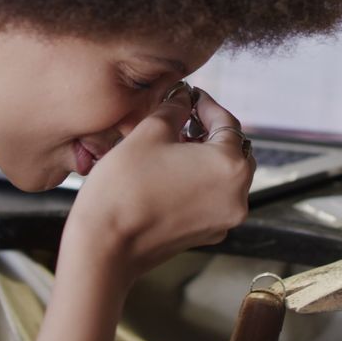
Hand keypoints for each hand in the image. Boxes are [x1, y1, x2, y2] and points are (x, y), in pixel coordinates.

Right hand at [65, 85, 254, 280]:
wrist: (104, 245)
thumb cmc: (124, 188)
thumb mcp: (149, 132)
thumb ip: (174, 109)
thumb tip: (183, 98)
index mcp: (230, 166)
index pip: (227, 122)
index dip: (206, 104)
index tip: (189, 95)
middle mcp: (237, 195)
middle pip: (234, 150)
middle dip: (209, 131)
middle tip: (182, 118)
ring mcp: (224, 219)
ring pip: (225, 175)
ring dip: (205, 156)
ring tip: (174, 145)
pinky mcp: (207, 234)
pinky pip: (213, 198)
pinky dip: (200, 181)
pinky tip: (171, 172)